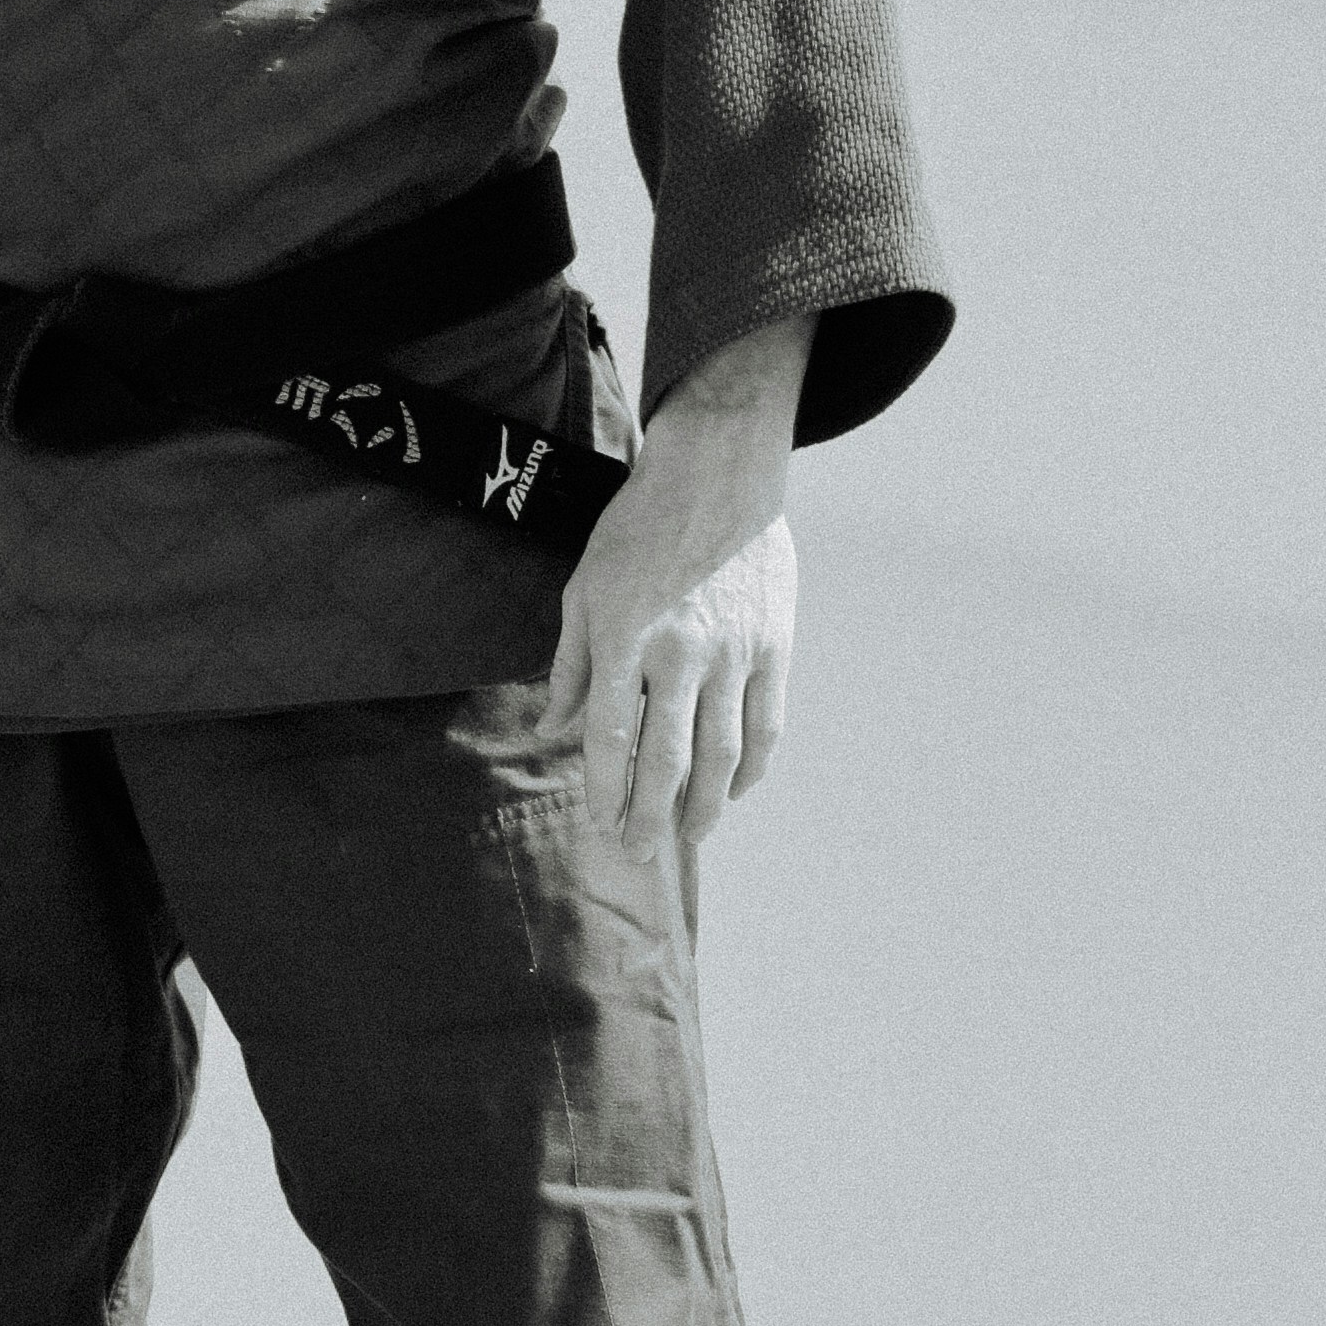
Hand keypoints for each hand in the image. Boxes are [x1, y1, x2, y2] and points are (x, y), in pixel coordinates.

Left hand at [536, 316, 810, 858]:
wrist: (716, 471)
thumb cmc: (637, 529)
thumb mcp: (584, 589)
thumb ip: (571, 666)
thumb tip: (551, 730)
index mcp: (625, 638)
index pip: (611, 738)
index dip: (606, 790)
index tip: (601, 825)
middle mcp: (680, 652)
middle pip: (668, 759)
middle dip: (651, 816)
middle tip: (640, 853)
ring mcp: (734, 651)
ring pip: (724, 754)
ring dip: (706, 806)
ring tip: (689, 834)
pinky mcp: (774, 645)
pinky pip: (766, 724)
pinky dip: (752, 767)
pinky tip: (737, 790)